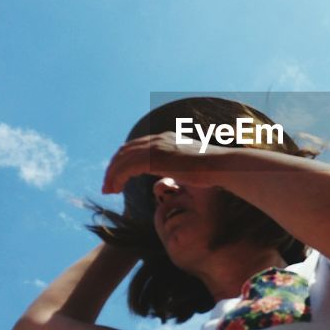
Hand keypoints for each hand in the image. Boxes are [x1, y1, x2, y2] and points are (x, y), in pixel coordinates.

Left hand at [100, 131, 224, 194]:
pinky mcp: (155, 158)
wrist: (221, 166)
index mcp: (166, 138)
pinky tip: (115, 190)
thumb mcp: (191, 166)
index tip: (119, 177)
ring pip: (122, 159)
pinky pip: (127, 167)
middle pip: (125, 151)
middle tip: (108, 186)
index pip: (136, 147)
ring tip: (108, 190)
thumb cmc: (213, 170)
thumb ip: (180, 167)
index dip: (123, 162)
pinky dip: (117, 178)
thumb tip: (179, 175)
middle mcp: (158, 139)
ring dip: (111, 175)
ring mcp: (156, 147)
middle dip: (113, 168)